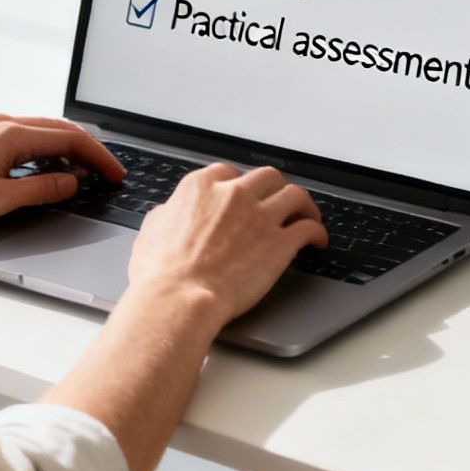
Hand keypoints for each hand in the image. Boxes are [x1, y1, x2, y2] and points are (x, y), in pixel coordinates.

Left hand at [0, 114, 123, 227]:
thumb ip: (41, 190)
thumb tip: (70, 183)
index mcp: (11, 134)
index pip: (70, 140)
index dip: (98, 158)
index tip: (115, 174)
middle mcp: (0, 122)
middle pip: (58, 129)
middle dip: (87, 150)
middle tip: (106, 172)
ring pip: (38, 130)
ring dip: (64, 148)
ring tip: (79, 172)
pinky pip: (19, 135)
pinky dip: (41, 148)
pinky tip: (40, 166)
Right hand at [128, 163, 328, 322]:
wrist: (179, 298)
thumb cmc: (161, 274)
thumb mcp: (151, 231)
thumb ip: (167, 215)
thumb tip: (170, 213)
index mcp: (201, 187)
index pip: (228, 173)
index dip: (240, 184)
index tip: (245, 195)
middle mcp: (234, 194)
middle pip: (267, 177)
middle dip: (275, 189)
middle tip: (278, 202)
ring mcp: (260, 216)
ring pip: (295, 195)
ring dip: (303, 205)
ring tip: (306, 216)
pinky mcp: (280, 243)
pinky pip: (309, 228)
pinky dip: (317, 232)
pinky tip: (317, 241)